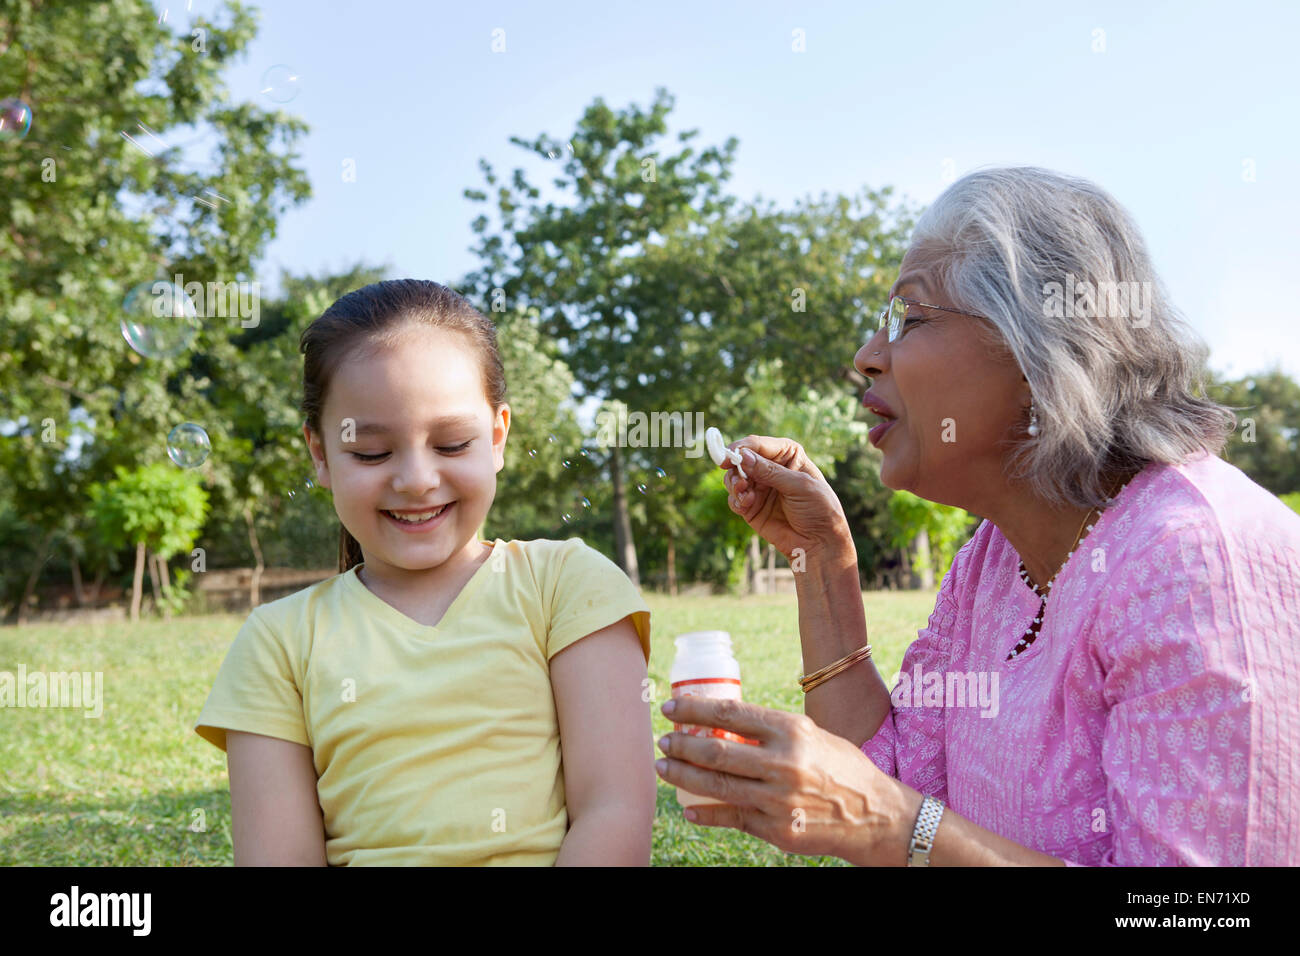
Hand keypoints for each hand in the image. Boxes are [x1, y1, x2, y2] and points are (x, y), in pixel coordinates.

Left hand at [655, 695, 907, 863]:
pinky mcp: (777, 830)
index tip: (670, 708)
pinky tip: (688, 808)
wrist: (874, 815)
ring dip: (682, 775)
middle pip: (716, 751)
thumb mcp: (812, 735)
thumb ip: (773, 730)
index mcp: (792, 731)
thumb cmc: (840, 767)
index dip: (694, 710)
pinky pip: (731, 818)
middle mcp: (784, 764)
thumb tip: (724, 720)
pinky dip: (705, 813)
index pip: (730, 714)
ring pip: (716, 785)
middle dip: (681, 745)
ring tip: (664, 767)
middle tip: (662, 740)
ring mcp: (778, 800)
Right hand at [720, 435, 852, 561]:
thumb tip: (743, 457)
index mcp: (787, 456)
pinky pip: (734, 499)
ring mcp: (760, 488)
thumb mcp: (799, 486)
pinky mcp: (751, 507)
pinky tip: (747, 506)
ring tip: (745, 496)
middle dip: (735, 469)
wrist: (820, 543)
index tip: (730, 457)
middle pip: (741, 460)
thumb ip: (770, 472)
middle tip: (739, 482)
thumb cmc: (819, 509)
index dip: (742, 448)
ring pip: (734, 478)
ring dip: (735, 486)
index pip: (759, 444)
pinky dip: (736, 501)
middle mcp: (771, 468)